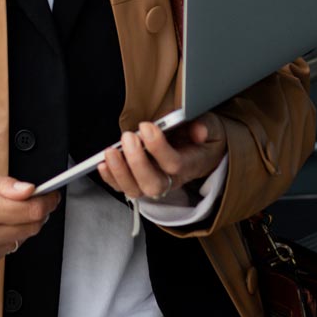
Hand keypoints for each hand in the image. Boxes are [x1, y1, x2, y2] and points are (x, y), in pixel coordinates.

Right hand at [0, 172, 59, 274]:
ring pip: (21, 240)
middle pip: (31, 228)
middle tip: (31, 202)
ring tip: (1, 214)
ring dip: (20, 227)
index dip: (47, 202)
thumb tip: (30, 190)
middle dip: (37, 213)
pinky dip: (5, 239)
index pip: (32, 211)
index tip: (51, 196)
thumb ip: (6, 185)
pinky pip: (6, 251)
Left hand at [97, 113, 227, 199]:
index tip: (147, 127)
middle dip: (136, 162)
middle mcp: (172, 180)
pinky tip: (103, 164)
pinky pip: (124, 188)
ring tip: (111, 151)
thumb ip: (206, 126)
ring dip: (120, 172)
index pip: (173, 164)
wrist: (203, 154)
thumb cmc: (203, 140)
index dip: (158, 147)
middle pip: (152, 184)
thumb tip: (199, 131)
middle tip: (128, 137)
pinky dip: (111, 178)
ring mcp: (155, 184)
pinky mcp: (141, 183)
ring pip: (136, 190)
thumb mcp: (212, 128)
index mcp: (190, 165)